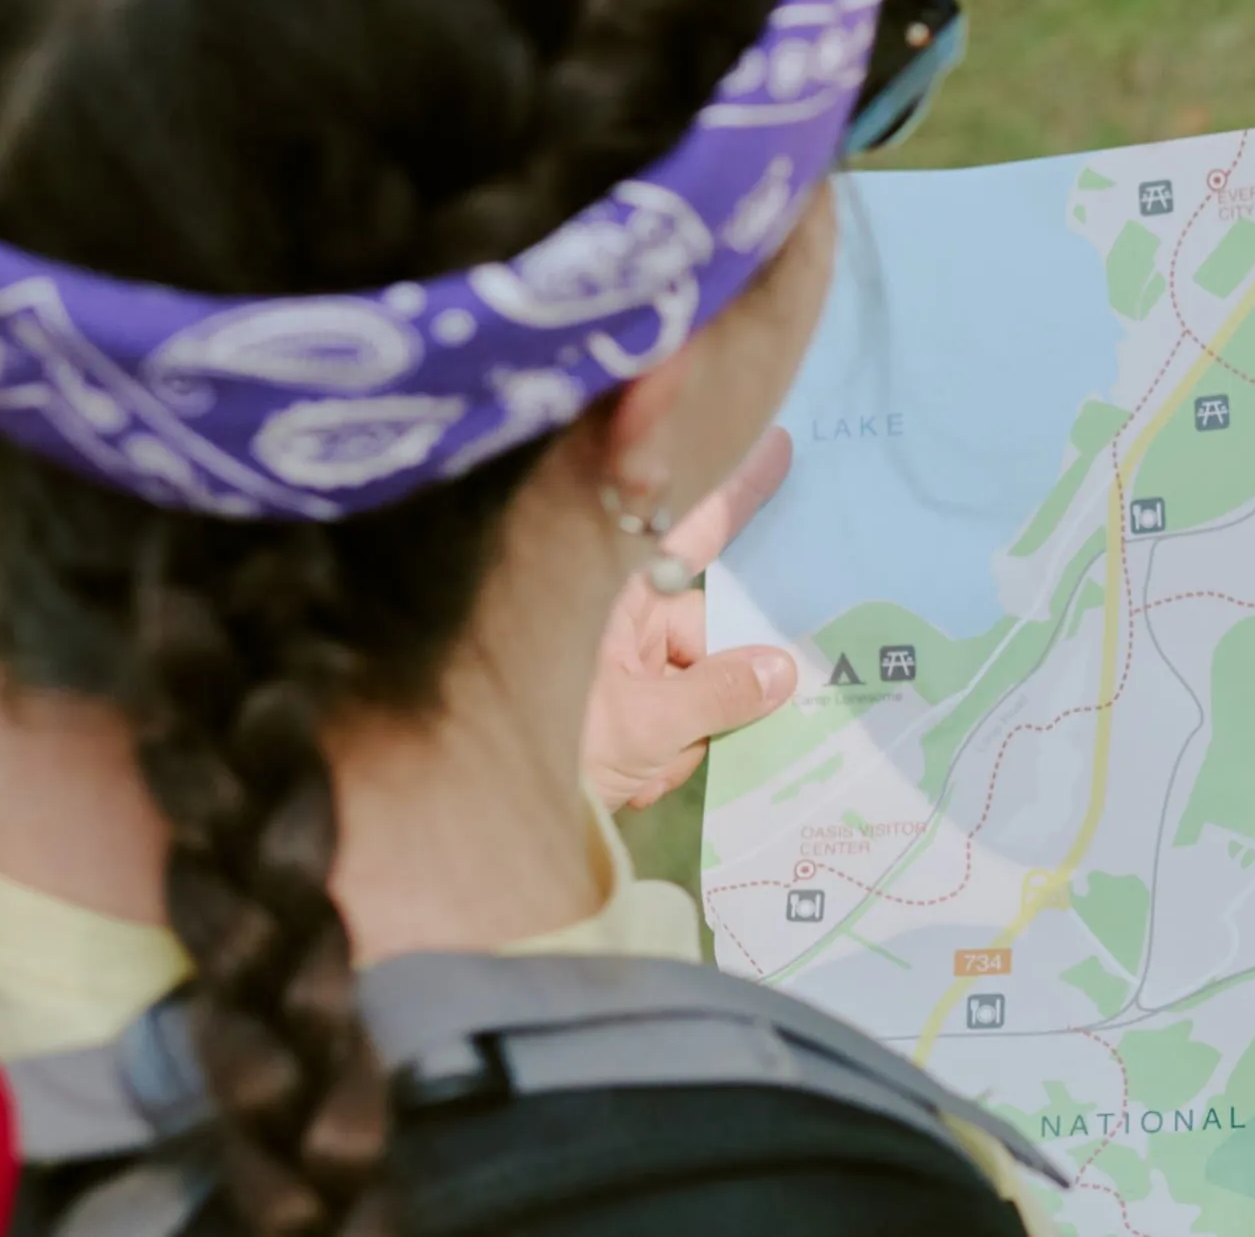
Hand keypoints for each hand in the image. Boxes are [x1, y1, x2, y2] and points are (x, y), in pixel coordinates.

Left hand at [583, 429, 797, 810]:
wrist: (471, 808)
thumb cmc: (552, 746)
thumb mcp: (648, 727)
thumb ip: (722, 694)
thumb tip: (784, 670)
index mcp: (618, 594)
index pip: (693, 532)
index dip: (741, 494)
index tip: (780, 446)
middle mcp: (615, 614)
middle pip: (705, 630)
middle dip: (707, 689)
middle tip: (686, 736)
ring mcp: (612, 658)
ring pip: (691, 681)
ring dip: (681, 733)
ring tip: (639, 771)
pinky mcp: (610, 701)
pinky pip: (668, 715)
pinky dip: (661, 752)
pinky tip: (631, 780)